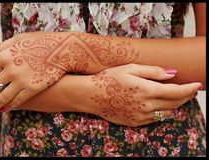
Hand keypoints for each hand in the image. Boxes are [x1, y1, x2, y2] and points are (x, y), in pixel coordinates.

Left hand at [0, 32, 67, 111]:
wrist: (62, 50)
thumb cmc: (42, 42)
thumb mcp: (20, 39)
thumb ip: (1, 46)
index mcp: (5, 56)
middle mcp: (11, 69)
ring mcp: (22, 80)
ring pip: (2, 97)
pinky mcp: (33, 89)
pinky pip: (18, 100)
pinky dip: (9, 106)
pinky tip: (5, 109)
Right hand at [84, 64, 201, 126]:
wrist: (91, 95)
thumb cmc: (108, 78)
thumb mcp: (130, 68)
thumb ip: (153, 71)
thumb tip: (172, 73)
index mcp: (146, 90)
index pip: (176, 92)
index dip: (189, 88)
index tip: (197, 85)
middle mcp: (146, 106)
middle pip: (174, 103)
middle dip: (185, 96)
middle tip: (190, 90)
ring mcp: (140, 116)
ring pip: (166, 112)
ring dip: (175, 104)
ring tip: (176, 96)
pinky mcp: (134, 123)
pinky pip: (155, 119)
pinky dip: (162, 111)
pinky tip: (159, 104)